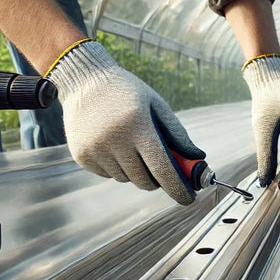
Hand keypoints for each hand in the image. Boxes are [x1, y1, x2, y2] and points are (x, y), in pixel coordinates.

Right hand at [46, 40, 205, 204]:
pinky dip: (116, 167)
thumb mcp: (156, 104)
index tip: (188, 198)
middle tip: (160, 170)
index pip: (162, 168)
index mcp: (137, 125)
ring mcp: (95, 149)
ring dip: (134, 172)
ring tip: (130, 147)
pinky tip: (112, 145)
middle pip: (144, 180)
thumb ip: (177, 133)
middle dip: (156, 181)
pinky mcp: (82, 156)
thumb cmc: (127, 93)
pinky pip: (107, 174)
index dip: (177, 188)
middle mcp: (114, 140)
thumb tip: (197, 159)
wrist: (85, 80)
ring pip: (125, 179)